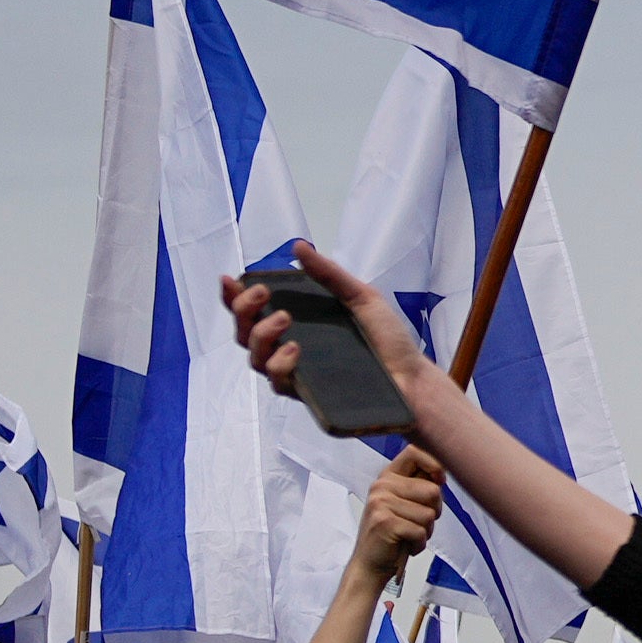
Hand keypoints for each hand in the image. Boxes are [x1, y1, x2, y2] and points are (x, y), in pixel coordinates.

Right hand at [220, 242, 443, 432]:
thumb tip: (299, 247)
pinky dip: (280, 363)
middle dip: (244, 310)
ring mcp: (297, 374)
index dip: (235, 297)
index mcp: (299, 323)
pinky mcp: (307, 395)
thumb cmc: (388, 341)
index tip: (229, 279)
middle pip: (246, 333)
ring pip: (255, 359)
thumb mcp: (361, 298)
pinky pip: (278, 382)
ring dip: (261, 335)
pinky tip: (295, 350)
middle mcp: (290, 348)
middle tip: (262, 294)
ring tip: (285, 320)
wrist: (412, 379)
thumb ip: (329, 275)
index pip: (255, 310)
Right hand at [351, 449, 446, 583]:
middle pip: (432, 491)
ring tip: (408, 535)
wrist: (370, 565)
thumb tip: (441, 474)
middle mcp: (382, 486)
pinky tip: (405, 545)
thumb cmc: (393, 535)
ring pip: (429, 514)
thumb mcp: (405, 504)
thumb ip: (419, 486)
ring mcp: (381, 503)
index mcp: (387, 477)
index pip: (414, 452)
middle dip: (434, 512)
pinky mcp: (385, 522)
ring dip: (426, 531)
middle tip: (417, 523)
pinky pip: (421, 531)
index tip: (440, 481)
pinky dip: (419, 544)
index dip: (434, 465)